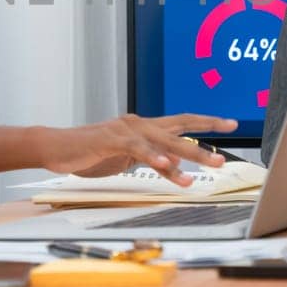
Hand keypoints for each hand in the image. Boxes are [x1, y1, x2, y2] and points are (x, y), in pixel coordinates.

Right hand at [38, 114, 237, 186]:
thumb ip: (147, 158)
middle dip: (208, 139)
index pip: (182, 121)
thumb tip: (172, 165)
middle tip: (229, 150)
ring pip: (166, 140)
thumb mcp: (124, 158)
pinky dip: (155, 157)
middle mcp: (140, 124)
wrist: (56, 148)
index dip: (207, 122)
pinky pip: (139, 149)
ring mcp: (127, 130)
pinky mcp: (112, 141)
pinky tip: (169, 166)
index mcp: (144, 127)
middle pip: (181, 128)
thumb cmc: (89, 154)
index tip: (231, 124)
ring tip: (211, 164)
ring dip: (191, 153)